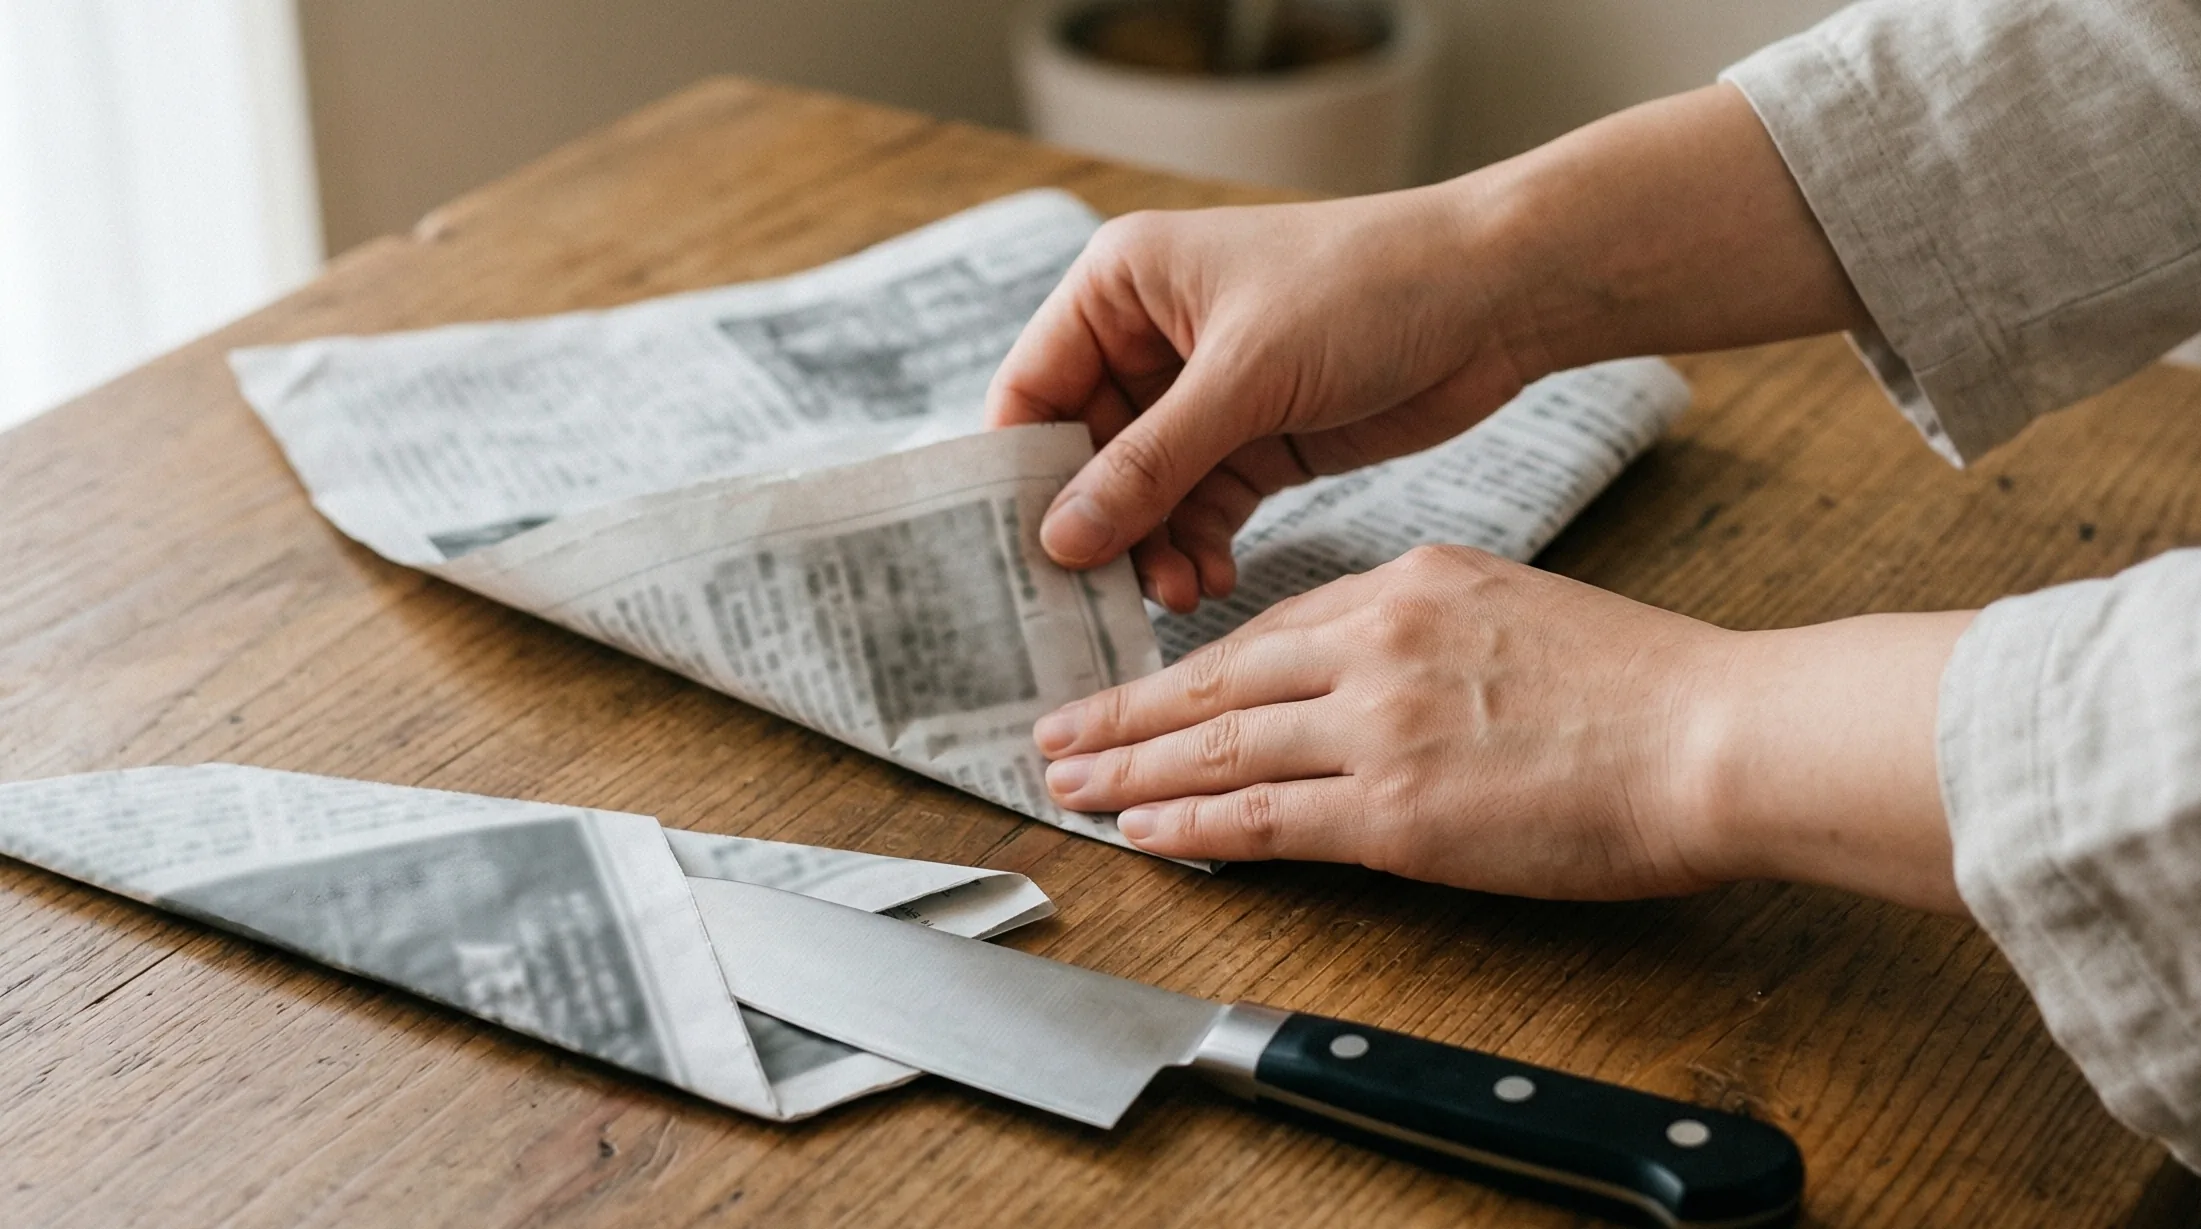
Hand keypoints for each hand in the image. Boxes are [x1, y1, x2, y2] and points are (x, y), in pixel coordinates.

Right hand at [984, 187, 1547, 612]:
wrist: (1497, 296)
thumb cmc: (1366, 288)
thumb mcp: (1245, 376)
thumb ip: (1148, 463)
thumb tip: (1059, 539)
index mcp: (1120, 286)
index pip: (1030, 390)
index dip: (1019, 474)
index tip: (1021, 556)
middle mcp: (1148, 337)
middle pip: (1083, 455)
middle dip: (1098, 529)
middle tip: (1103, 601)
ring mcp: (1203, 394)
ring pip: (1143, 495)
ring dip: (1153, 549)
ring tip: (1182, 595)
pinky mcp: (1256, 439)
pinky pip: (1199, 509)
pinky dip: (1198, 548)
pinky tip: (1214, 582)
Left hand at [1033, 545, 1972, 912]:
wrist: (1715, 733)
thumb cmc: (1645, 685)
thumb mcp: (1518, 605)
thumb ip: (1429, 626)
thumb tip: (1370, 662)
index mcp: (1409, 581)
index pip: (1272, 631)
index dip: (1194, 669)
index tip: (1147, 688)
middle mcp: (1377, 641)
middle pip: (1217, 680)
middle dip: (1124, 711)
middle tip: (1056, 734)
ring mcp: (1380, 725)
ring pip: (1220, 746)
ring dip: (1131, 769)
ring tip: (1070, 786)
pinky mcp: (1395, 810)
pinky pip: (1262, 817)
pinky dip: (1192, 825)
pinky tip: (1145, 832)